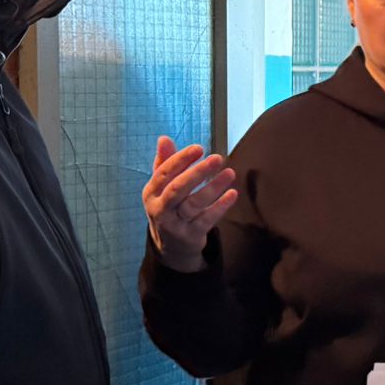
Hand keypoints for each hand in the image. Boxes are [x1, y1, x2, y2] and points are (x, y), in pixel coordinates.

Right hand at [141, 136, 237, 272]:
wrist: (170, 246)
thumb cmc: (169, 207)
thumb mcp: (161, 188)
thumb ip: (164, 163)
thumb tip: (164, 138)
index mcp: (151, 192)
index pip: (164, 173)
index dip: (181, 159)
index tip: (199, 148)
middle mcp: (160, 209)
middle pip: (178, 188)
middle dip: (197, 172)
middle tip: (217, 158)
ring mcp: (175, 224)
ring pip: (194, 204)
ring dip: (213, 187)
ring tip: (230, 173)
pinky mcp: (190, 236)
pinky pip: (207, 220)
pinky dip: (220, 206)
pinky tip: (232, 194)